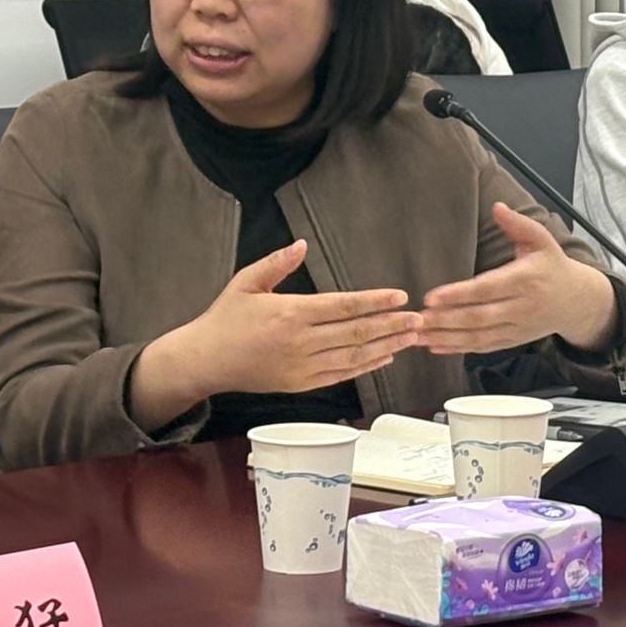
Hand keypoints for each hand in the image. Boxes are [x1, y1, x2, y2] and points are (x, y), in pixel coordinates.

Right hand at [130, 242, 423, 429]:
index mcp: (290, 313)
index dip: (374, 301)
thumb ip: (277, 262)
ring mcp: (302, 366)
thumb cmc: (225, 318)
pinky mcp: (301, 383)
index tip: (399, 296)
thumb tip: (302, 243)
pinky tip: (385, 357)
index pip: (343, 306)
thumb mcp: (246, 282)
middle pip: (356, 332)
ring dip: (386, 346)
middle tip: (419, 318)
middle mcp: (301, 342)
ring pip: (354, 356)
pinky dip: (366, 366)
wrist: (206, 361)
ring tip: (411, 337)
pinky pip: (342, 375)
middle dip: (391, 325)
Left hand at [418, 203, 617, 354]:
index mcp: (526, 279)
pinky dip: (458, 349)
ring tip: (418, 336)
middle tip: (417, 319)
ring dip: (446, 338)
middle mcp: (521, 307)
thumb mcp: (541, 239)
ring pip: (478, 337)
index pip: (487, 289)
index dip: (459, 294)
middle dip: (446, 320)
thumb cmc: (553, 266)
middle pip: (479, 317)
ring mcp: (517, 328)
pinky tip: (436, 346)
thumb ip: (518, 223)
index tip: (432, 296)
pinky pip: (483, 348)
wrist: (577, 301)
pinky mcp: (513, 341)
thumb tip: (497, 207)